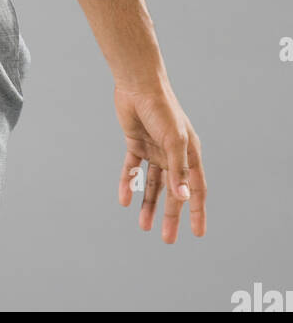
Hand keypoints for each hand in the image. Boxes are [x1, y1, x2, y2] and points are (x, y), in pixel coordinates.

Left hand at [114, 85, 206, 242]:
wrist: (138, 84)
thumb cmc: (162, 108)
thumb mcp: (174, 140)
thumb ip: (178, 169)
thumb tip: (183, 197)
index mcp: (189, 153)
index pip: (196, 188)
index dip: (197, 211)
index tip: (198, 234)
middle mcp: (173, 153)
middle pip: (173, 191)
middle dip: (171, 215)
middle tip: (167, 239)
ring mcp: (154, 149)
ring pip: (152, 183)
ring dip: (148, 204)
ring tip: (144, 226)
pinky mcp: (135, 143)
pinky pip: (132, 168)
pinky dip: (128, 183)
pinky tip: (123, 199)